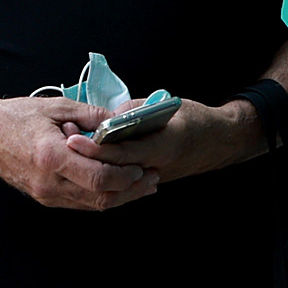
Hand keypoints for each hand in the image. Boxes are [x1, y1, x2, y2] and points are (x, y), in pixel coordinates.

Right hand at [0, 96, 156, 210]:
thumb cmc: (15, 116)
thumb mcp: (56, 107)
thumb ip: (92, 115)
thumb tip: (122, 121)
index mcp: (51, 157)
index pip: (99, 178)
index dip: (126, 176)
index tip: (143, 166)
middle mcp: (49, 182)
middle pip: (101, 198)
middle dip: (131, 190)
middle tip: (152, 178)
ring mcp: (46, 194)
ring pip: (93, 205)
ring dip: (121, 196)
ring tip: (143, 184)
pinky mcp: (45, 198)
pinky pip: (80, 202)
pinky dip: (102, 196)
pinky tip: (118, 187)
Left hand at [63, 98, 260, 183]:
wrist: (223, 142)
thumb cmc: (198, 120)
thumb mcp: (168, 106)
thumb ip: (135, 110)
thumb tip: (108, 117)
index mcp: (161, 147)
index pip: (120, 152)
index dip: (93, 147)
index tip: (71, 138)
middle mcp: (155, 168)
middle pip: (112, 169)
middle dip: (86, 157)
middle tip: (65, 139)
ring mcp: (152, 178)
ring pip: (115, 178)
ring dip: (92, 165)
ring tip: (73, 145)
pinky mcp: (150, 181)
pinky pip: (123, 179)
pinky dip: (105, 169)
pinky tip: (89, 157)